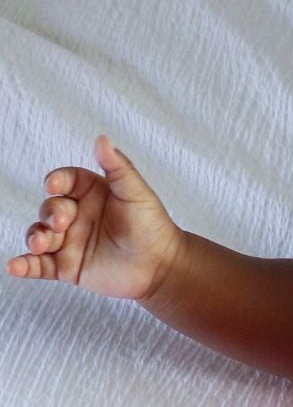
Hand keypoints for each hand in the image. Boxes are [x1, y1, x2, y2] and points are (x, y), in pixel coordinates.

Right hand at [6, 135, 184, 300]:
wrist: (163, 267)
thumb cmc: (152, 226)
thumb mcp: (137, 193)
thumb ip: (118, 167)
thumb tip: (102, 139)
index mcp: (89, 193)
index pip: (64, 181)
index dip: (57, 181)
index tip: (55, 186)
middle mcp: (75, 215)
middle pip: (50, 208)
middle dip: (50, 214)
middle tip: (61, 223)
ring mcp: (69, 241)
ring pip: (40, 234)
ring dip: (34, 237)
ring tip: (39, 243)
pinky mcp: (67, 266)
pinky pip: (39, 265)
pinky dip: (24, 265)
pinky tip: (14, 266)